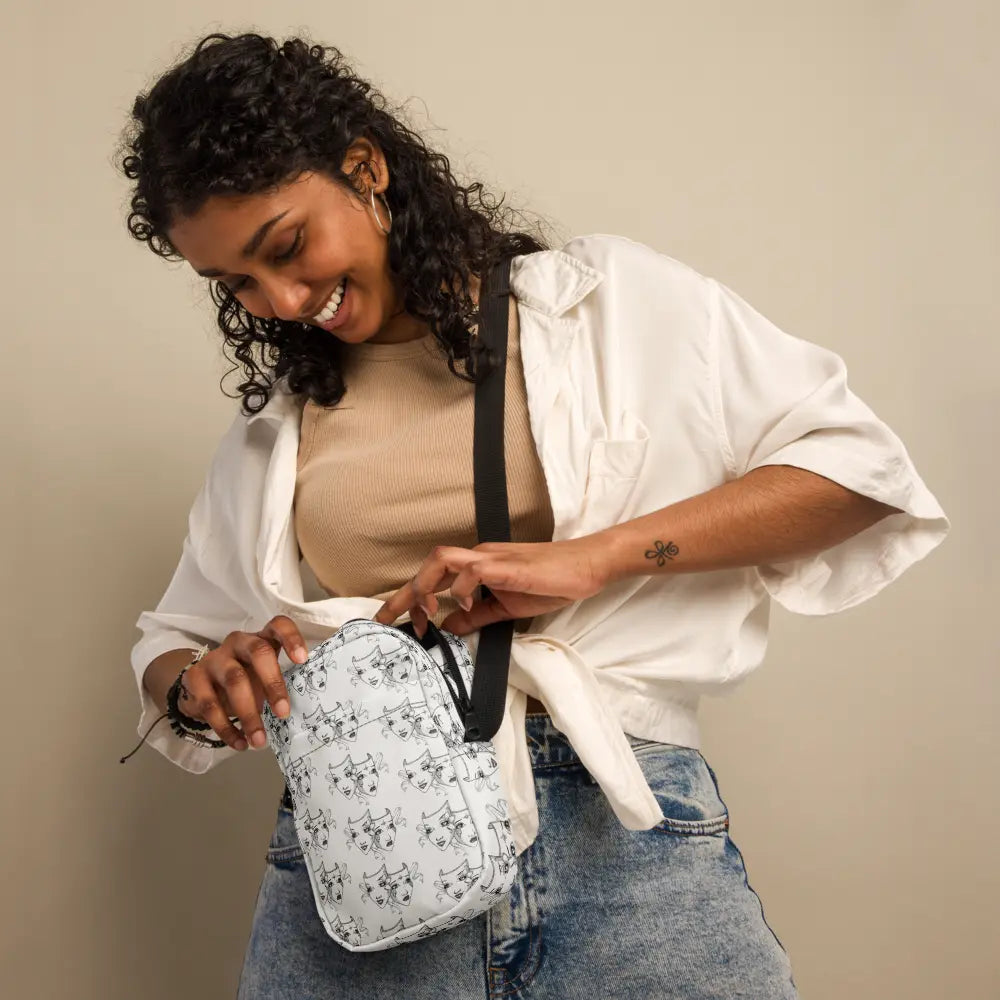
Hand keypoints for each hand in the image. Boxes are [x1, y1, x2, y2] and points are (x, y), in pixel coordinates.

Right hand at [177, 615, 307, 751]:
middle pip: (258, 652)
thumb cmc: (246, 678)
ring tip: (259, 740)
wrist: (202, 686)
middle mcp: (239, 642)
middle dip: (273, 683)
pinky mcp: (195, 677)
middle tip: (283, 713)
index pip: (278, 626)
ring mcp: (215, 658)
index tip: (302, 660)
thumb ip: (279, 685)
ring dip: (248, 714)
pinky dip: (226, 727)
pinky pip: (210, 704)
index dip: (291, 638)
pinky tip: (239, 742)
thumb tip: (301, 713)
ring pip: (235, 680)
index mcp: (262, 638)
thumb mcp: (263, 676)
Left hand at [372, 538, 611, 636]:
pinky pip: (473, 570)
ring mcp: (492, 559)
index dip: (409, 598)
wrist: (585, 567)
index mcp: (477, 566)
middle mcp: (478, 557)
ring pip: (442, 561)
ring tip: (423, 614)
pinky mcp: (507, 566)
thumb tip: (448, 626)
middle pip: (429, 565)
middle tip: (385, 619)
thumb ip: (477, 616)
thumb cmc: (551, 582)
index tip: (396, 622)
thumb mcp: (506, 607)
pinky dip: (462, 589)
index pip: (434, 577)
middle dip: (402, 594)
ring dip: (425, 587)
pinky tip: (466, 606)